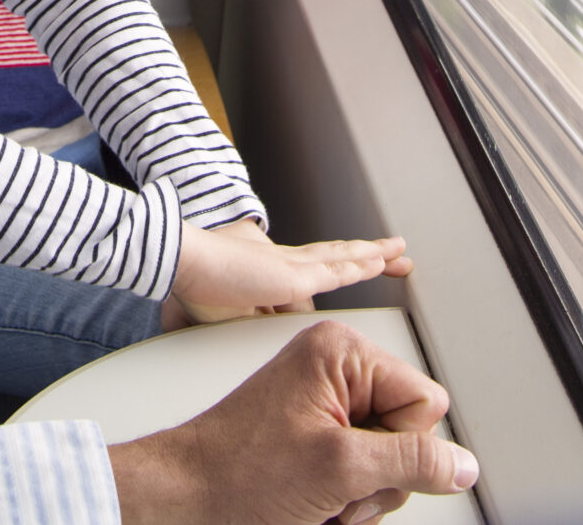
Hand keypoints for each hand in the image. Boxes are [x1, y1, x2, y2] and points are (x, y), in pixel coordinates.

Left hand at [107, 320, 476, 524]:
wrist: (185, 497)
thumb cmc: (238, 471)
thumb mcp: (339, 468)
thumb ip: (412, 461)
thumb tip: (463, 464)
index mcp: (342, 352)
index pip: (425, 401)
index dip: (402, 445)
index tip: (358, 461)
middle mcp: (337, 369)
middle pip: (409, 434)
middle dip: (379, 477)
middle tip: (333, 489)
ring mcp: (326, 403)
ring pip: (390, 461)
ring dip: (361, 495)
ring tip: (318, 498)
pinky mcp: (317, 434)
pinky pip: (363, 471)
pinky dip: (346, 498)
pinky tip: (316, 503)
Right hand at [172, 221, 410, 319]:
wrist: (184, 263)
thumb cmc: (195, 286)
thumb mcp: (230, 312)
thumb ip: (253, 319)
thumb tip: (263, 331)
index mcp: (268, 268)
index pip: (310, 271)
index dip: (334, 268)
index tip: (353, 266)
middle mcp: (283, 259)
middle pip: (334, 254)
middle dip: (362, 253)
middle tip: (392, 252)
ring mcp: (289, 264)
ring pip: (340, 257)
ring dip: (371, 254)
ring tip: (398, 250)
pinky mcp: (291, 274)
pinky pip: (335, 268)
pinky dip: (359, 264)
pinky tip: (380, 260)